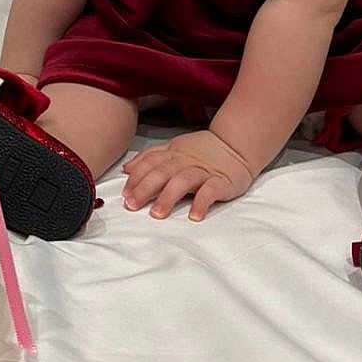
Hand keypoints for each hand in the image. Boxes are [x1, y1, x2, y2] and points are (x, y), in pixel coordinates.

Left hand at [122, 129, 255, 221]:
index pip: (151, 163)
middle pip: (162, 172)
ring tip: (157, 214)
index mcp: (173, 153)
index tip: (125, 194)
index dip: (137, 178)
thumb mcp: (174, 148)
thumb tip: (127, 169)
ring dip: (168, 197)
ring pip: (183, 181)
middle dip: (145, 188)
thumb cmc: (202, 150)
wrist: (236, 144)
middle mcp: (185, 161)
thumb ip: (151, 157)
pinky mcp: (221, 181)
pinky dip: (201, 202)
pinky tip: (194, 216)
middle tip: (132, 205)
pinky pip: (210, 191)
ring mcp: (203, 171)